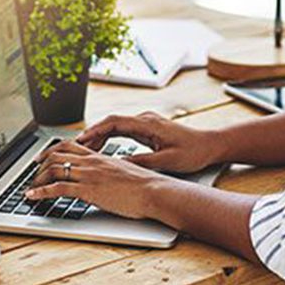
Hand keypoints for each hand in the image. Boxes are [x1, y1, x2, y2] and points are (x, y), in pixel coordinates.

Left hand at [26, 140, 169, 218]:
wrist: (153, 191)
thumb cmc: (144, 185)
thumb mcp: (123, 172)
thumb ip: (110, 171)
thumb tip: (105, 178)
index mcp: (100, 157)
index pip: (70, 146)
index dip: (52, 150)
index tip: (42, 158)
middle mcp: (91, 162)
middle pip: (57, 155)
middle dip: (40, 165)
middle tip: (32, 173)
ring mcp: (88, 175)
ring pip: (54, 169)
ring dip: (37, 179)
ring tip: (30, 188)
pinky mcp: (88, 190)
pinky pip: (57, 188)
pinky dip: (40, 192)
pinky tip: (32, 196)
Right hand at [77, 111, 219, 172]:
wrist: (210, 145)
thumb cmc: (193, 152)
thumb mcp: (167, 161)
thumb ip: (143, 162)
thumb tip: (120, 165)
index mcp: (148, 124)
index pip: (114, 122)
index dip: (95, 131)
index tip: (81, 140)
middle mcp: (145, 119)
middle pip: (111, 122)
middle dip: (92, 134)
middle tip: (74, 148)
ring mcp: (145, 123)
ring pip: (115, 126)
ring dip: (99, 137)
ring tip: (83, 151)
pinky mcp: (147, 129)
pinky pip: (122, 131)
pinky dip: (109, 139)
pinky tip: (101, 150)